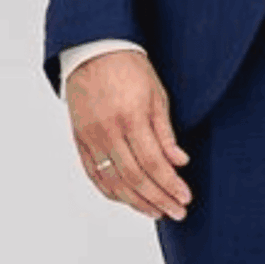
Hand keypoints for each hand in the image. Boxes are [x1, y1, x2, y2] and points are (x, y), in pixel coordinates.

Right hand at [66, 52, 190, 221]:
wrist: (93, 50)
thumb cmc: (129, 68)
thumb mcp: (158, 94)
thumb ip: (166, 132)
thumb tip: (180, 163)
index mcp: (130, 117)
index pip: (153, 163)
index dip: (170, 185)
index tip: (185, 199)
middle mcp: (107, 131)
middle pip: (134, 178)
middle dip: (158, 199)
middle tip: (177, 213)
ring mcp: (90, 137)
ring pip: (113, 182)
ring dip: (136, 202)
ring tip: (157, 212)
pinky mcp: (79, 140)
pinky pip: (93, 174)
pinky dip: (111, 191)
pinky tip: (128, 200)